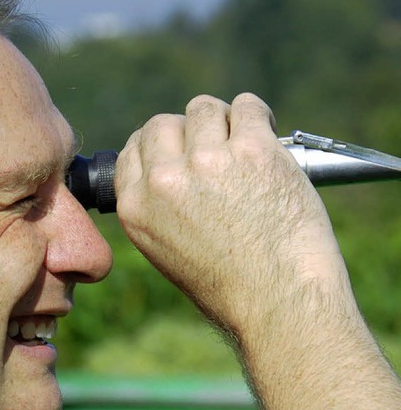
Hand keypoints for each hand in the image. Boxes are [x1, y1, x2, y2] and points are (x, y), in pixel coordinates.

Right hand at [115, 93, 350, 336]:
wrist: (277, 303)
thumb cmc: (228, 286)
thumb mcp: (166, 251)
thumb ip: (158, 205)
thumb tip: (172, 164)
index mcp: (135, 207)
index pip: (133, 149)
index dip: (158, 145)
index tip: (179, 149)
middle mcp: (163, 181)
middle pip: (162, 124)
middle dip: (186, 131)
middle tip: (213, 147)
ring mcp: (206, 162)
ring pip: (204, 108)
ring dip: (223, 121)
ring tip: (243, 143)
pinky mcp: (252, 150)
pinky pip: (247, 106)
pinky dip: (257, 115)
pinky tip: (266, 135)